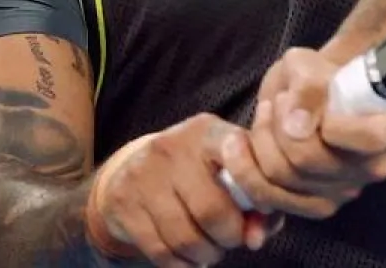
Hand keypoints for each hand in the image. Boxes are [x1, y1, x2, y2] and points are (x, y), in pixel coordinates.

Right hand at [85, 115, 283, 267]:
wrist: (136, 167)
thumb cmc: (199, 172)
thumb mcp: (228, 169)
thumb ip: (255, 199)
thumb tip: (255, 238)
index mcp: (207, 132)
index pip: (240, 156)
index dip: (258, 191)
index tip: (262, 209)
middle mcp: (173, 147)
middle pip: (211, 211)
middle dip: (230, 237)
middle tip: (232, 239)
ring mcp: (144, 174)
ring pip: (185, 237)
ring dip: (206, 254)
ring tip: (211, 249)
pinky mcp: (123, 201)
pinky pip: (160, 251)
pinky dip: (182, 265)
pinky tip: (189, 257)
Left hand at [219, 47, 385, 219]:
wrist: (308, 94)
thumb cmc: (317, 75)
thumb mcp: (309, 64)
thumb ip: (308, 87)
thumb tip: (298, 125)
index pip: (369, 138)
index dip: (335, 122)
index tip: (316, 97)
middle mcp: (371, 168)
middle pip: (311, 160)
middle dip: (280, 125)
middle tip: (278, 101)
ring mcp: (344, 192)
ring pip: (284, 178)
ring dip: (261, 140)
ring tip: (265, 113)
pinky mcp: (314, 206)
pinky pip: (270, 197)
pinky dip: (247, 169)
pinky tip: (242, 143)